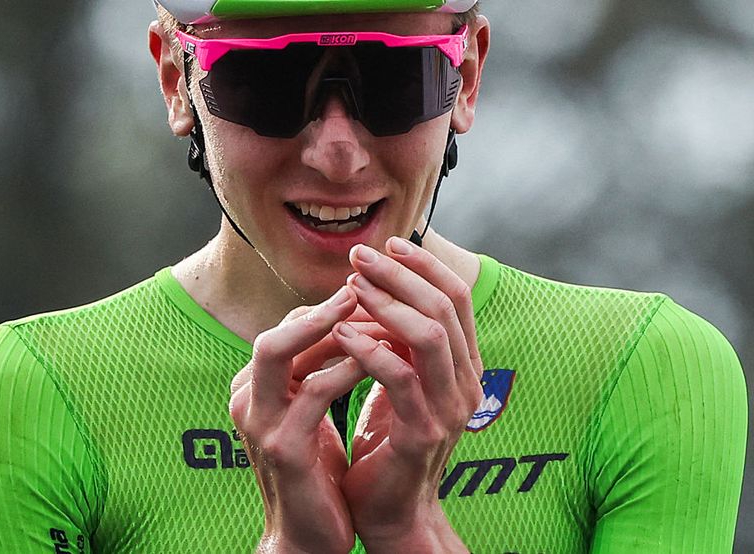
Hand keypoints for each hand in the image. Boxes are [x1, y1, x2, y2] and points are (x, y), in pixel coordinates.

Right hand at [229, 287, 365, 553]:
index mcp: (254, 386)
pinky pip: (313, 391)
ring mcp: (258, 421)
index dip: (330, 310)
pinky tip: (380, 360)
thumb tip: (350, 320)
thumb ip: (315, 370)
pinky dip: (346, 369)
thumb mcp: (308, 413)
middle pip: (274, 330)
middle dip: (323, 308)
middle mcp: (246, 397)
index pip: (287, 329)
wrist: (307, 536)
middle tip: (368, 289)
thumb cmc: (315, 471)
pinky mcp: (281, 447)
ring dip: (333, 328)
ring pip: (279, 349)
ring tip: (379, 317)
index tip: (373, 300)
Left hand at [333, 237, 483, 552]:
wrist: (390, 509)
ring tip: (349, 287)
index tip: (387, 244)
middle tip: (359, 257)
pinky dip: (369, 349)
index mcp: (464, 366)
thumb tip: (379, 288)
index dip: (423, 265)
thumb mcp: (400, 382)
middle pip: (446, 307)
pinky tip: (341, 333)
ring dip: (387, 304)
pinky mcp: (423, 433)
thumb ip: (402, 342)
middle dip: (401, 274)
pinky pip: (401, 377)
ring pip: (430, 336)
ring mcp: (450, 409)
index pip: (456, 298)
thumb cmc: (388, 441)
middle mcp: (468, 383)